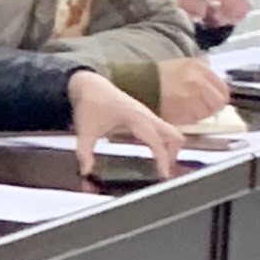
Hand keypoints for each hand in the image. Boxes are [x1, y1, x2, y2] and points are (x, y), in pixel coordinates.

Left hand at [68, 69, 183, 176]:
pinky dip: (164, 141)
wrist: (89, 84)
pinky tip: (153, 152)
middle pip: (174, 135)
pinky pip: (163, 129)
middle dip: (173, 154)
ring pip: (171, 132)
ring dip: (171, 148)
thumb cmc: (89, 105)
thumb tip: (85, 171)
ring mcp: (148, 114)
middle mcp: (147, 116)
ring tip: (161, 165)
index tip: (164, 175)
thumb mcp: (85, 131)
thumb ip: (84, 153)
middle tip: (163, 171)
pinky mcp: (145, 115)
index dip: (163, 159)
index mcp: (135, 119)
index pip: (157, 142)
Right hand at [152, 56, 232, 122]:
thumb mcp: (184, 66)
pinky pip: (192, 120)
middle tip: (198, 108)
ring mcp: (190, 97)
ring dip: (198, 114)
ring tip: (184, 109)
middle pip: (217, 102)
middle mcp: (197, 81)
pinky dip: (187, 120)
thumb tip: (219, 89)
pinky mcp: (181, 111)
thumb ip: (203, 75)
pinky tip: (177, 113)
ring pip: (206, 113)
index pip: (223, 88)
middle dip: (210, 107)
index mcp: (199, 68)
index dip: (218, 97)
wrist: (136, 84)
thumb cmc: (158, 77)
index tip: (213, 101)